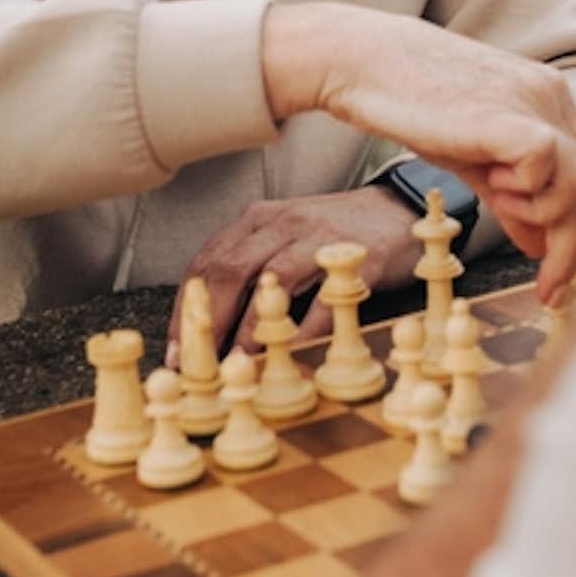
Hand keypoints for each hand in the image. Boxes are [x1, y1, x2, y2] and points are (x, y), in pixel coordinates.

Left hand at [166, 187, 422, 363]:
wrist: (397, 211)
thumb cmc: (332, 236)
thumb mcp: (282, 242)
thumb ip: (249, 272)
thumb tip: (209, 328)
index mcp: (257, 220)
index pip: (206, 263)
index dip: (186, 310)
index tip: (177, 352)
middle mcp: (281, 223)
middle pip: (230, 270)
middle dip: (208, 321)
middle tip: (200, 365)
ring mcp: (319, 236)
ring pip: (272, 281)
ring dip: (251, 328)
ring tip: (239, 365)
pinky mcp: (357, 257)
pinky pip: (324, 298)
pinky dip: (304, 331)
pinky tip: (291, 356)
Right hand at [263, 4, 575, 304]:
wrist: (364, 63)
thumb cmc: (411, 103)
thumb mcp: (472, 159)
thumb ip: (510, 198)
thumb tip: (538, 242)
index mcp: (547, 99)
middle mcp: (551, 97)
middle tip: (551, 285)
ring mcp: (534, 103)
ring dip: (548, 216)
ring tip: (502, 206)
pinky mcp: (510, 117)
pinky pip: (547, 167)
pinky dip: (527, 192)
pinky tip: (494, 186)